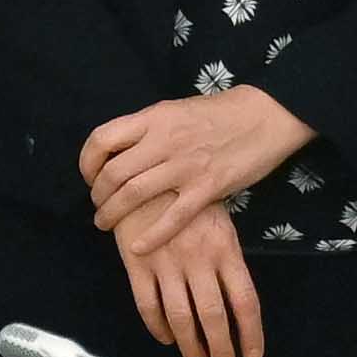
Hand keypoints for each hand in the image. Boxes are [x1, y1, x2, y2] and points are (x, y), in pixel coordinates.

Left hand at [75, 82, 314, 239]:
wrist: (269, 115)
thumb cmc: (222, 113)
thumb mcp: (177, 110)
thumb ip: (149, 129)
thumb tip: (121, 151)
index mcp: (154, 118)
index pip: (102, 140)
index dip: (88, 163)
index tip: (92, 176)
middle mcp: (164, 141)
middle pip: (113, 174)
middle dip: (98, 196)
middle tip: (100, 207)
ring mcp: (186, 165)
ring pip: (133, 195)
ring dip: (112, 214)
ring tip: (107, 224)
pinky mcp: (208, 187)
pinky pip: (172, 217)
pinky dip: (151, 236)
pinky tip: (139, 247)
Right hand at [120, 203, 266, 356]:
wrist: (148, 174)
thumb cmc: (189, 196)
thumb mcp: (220, 221)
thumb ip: (226, 258)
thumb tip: (235, 298)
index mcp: (225, 249)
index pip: (244, 300)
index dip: (249, 332)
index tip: (252, 355)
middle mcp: (199, 261)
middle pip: (213, 316)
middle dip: (220, 348)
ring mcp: (166, 264)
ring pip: (181, 317)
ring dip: (190, 346)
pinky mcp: (137, 265)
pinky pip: (147, 305)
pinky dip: (157, 327)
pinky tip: (167, 338)